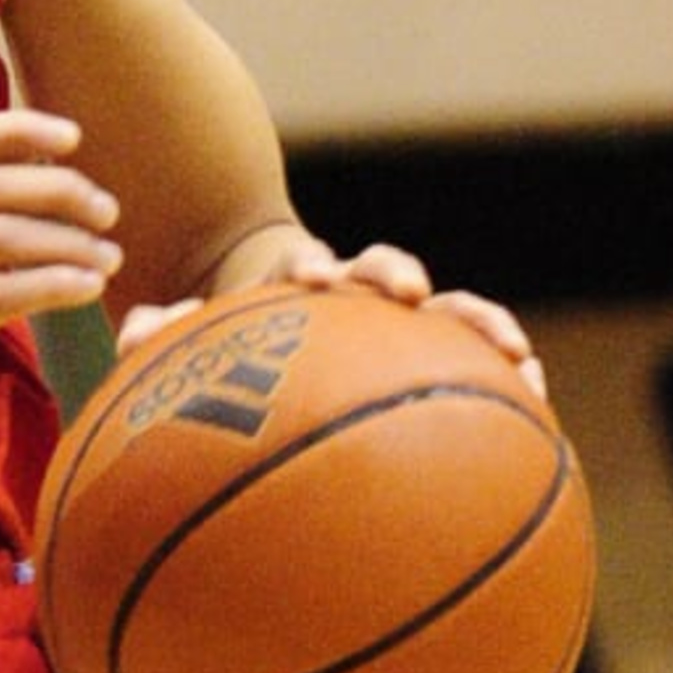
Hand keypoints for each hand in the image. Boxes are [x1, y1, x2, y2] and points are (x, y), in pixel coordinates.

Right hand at [0, 109, 120, 463]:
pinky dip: (57, 284)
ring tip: (108, 255)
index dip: (17, 130)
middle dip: (58, 190)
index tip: (74, 137)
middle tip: (106, 210)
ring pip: (0, 240)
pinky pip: (4, 297)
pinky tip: (90, 286)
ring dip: (69, 241)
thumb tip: (48, 152)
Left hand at [120, 238, 544, 400]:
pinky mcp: (435, 365)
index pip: (311, 264)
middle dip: (398, 276)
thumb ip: (165, 336)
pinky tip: (541, 408)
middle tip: (405, 293)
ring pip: (450, 316)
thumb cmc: (229, 352)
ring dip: (480, 325)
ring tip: (517, 356)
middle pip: (387, 273)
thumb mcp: (194, 345)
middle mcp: (357, 299)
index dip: (314, 266)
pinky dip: (510, 381)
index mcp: (300, 286)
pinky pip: (478, 372)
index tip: (312, 277)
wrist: (271, 354)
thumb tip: (131, 336)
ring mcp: (403, 332)